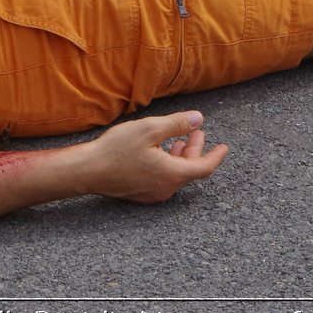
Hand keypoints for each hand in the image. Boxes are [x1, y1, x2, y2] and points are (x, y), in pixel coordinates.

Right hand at [82, 111, 228, 203]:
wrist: (87, 171)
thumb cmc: (116, 150)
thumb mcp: (150, 129)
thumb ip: (177, 124)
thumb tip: (198, 119)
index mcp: (172, 174)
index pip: (204, 167)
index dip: (216, 156)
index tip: (224, 147)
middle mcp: (165, 188)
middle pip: (189, 170)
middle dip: (195, 149)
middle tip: (196, 132)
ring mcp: (152, 193)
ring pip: (175, 174)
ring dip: (180, 155)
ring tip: (179, 138)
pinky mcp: (140, 193)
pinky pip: (162, 178)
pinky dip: (167, 163)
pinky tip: (159, 150)